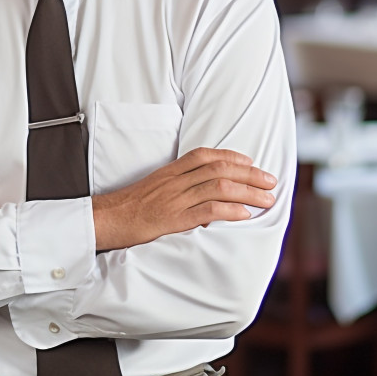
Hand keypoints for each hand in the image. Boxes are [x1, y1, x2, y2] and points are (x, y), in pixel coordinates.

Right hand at [92, 147, 276, 250]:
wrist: (106, 219)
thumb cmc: (127, 208)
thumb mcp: (152, 190)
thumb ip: (175, 188)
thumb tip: (199, 196)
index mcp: (169, 172)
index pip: (205, 156)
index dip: (231, 156)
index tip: (251, 161)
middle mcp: (175, 181)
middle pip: (219, 170)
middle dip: (250, 174)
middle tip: (271, 181)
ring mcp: (175, 199)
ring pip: (219, 188)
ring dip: (248, 192)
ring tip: (267, 199)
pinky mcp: (173, 218)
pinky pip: (206, 211)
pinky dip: (229, 211)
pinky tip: (244, 215)